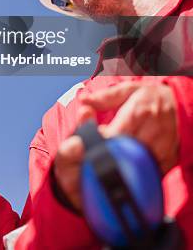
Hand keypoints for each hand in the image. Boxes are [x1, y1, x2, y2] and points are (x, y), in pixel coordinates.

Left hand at [52, 82, 178, 212]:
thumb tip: (82, 100)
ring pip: (135, 165)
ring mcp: (161, 149)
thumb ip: (105, 97)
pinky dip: (137, 172)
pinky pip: (149, 173)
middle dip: (108, 152)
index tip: (94, 138)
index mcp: (138, 113)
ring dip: (122, 163)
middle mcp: (151, 132)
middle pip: (122, 152)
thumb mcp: (129, 90)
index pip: (112, 135)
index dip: (99, 140)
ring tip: (115, 156)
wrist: (182, 106)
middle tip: (102, 150)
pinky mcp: (167, 161)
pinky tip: (130, 164)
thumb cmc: (153, 97)